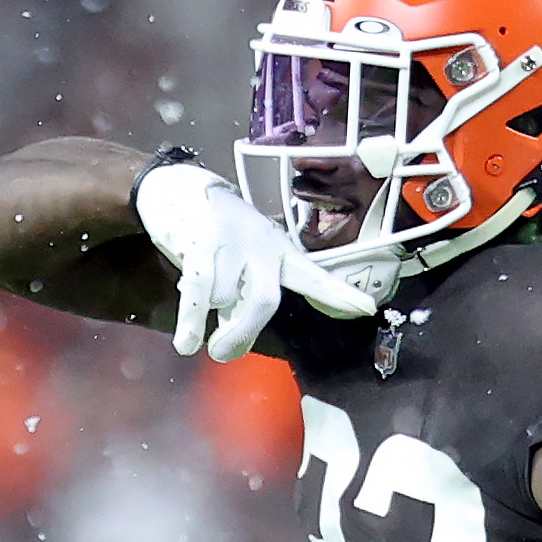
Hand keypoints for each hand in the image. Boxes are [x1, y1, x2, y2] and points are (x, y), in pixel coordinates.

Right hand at [131, 156, 365, 358]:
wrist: (175, 188)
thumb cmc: (214, 233)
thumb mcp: (241, 261)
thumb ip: (244, 298)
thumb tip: (234, 341)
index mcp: (278, 250)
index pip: (313, 274)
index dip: (338, 293)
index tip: (367, 309)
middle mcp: (261, 244)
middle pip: (265, 300)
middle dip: (243, 334)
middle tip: (224, 353)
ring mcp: (231, 240)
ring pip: (224, 298)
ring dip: (205, 314)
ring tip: (195, 313)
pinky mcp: (199, 241)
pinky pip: (199, 291)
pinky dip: (192, 322)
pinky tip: (187, 343)